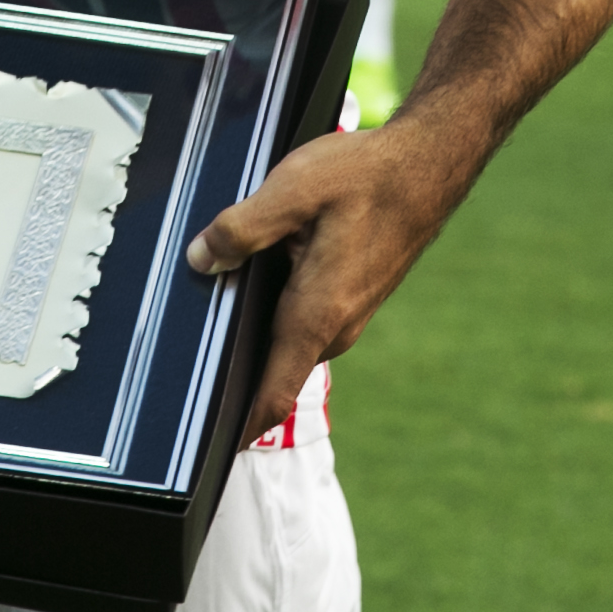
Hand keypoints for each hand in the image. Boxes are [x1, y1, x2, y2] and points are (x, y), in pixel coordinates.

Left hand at [183, 114, 477, 442]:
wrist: (428, 166)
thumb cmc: (366, 176)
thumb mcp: (293, 188)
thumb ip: (241, 228)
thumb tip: (201, 260)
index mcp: (316, 315)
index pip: (271, 395)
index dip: (237, 425)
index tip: (204, 445)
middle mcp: (335, 328)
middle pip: (270, 366)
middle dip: (232, 360)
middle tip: (184, 342)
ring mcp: (348, 316)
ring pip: (287, 336)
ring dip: (256, 325)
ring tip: (219, 292)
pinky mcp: (352, 298)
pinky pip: (305, 317)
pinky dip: (279, 304)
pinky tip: (264, 264)